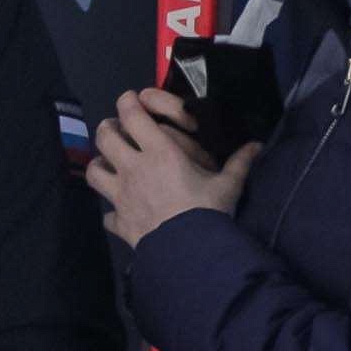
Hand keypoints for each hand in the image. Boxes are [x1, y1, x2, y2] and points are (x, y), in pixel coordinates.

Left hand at [84, 85, 250, 246]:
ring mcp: (121, 196)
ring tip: (110, 165)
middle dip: (107, 128)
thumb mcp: (228, 185)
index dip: (126, 102)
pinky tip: (121, 212)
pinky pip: (107, 213)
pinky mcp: (119, 221)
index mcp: (159, 153)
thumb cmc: (209, 212)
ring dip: (99, 164)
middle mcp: (133, 169)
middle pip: (105, 138)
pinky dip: (111, 211)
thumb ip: (239, 163)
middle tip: (115, 128)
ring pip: (94, 171)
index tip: (128, 99)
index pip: (132, 116)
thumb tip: (257, 146)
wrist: (191, 252)